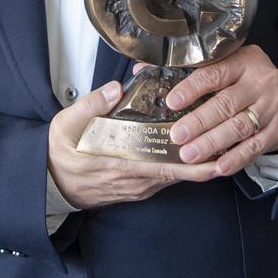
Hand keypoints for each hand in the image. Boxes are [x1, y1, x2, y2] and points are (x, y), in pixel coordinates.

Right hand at [47, 80, 222, 209]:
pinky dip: (178, 169)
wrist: (48, 183)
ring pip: (171, 178)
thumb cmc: (58, 156)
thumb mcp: (64, 125)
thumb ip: (91, 105)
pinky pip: (162, 179)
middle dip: (203, 164)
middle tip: (229, 149)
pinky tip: (189, 155)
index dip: (191, 166)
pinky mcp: (135, 188)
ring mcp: (135, 187)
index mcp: (118, 165)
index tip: (215, 159)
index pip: (162, 169)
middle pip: (175, 175)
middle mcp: (131, 181)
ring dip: (193, 166)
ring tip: (216, 148)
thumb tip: (116, 89)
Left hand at [163, 45, 277, 175]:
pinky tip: (220, 166)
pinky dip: (236, 158)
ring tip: (190, 154)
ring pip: (239, 126)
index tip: (172, 102)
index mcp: (243, 60)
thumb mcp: (224, 66)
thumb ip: (187, 69)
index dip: (192, 88)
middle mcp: (261, 81)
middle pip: (226, 103)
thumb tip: (141, 70)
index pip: (214, 73)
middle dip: (199, 122)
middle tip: (177, 136)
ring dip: (212, 143)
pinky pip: (255, 146)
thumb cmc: (243, 80)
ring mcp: (272, 106)